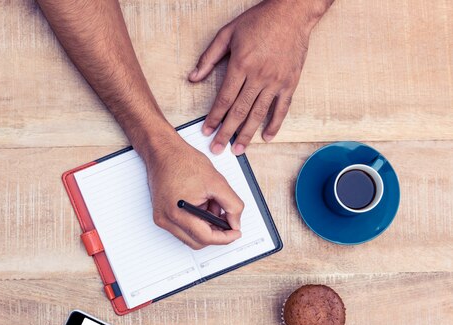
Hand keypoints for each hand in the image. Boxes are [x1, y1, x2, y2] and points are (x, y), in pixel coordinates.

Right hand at [143, 132, 243, 248]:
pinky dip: (196, 222)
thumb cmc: (183, 161)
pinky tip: (202, 205)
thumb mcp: (217, 182)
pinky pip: (183, 228)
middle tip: (227, 219)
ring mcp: (162, 218)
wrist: (163, 152)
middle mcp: (165, 220)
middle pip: (197, 242)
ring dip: (205, 227)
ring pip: (190, 236)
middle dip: (215, 232)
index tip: (235, 232)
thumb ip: (232, 205)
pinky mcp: (161, 215)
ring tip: (211, 205)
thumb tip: (236, 223)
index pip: (205, 238)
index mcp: (177, 213)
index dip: (225, 237)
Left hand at [189, 0, 319, 154]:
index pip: (224, 99)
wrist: (292, 12)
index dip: (214, 118)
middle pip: (239, 111)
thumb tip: (193, 78)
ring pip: (258, 114)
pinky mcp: (290, 82)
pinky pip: (282, 108)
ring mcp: (276, 81)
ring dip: (247, 134)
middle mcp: (259, 76)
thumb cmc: (259, 21)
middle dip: (226, 133)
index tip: (206, 131)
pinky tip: (266, 137)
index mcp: (241, 65)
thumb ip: (209, 57)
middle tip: (217, 149)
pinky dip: (274, 124)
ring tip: (238, 150)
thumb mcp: (227, 33)